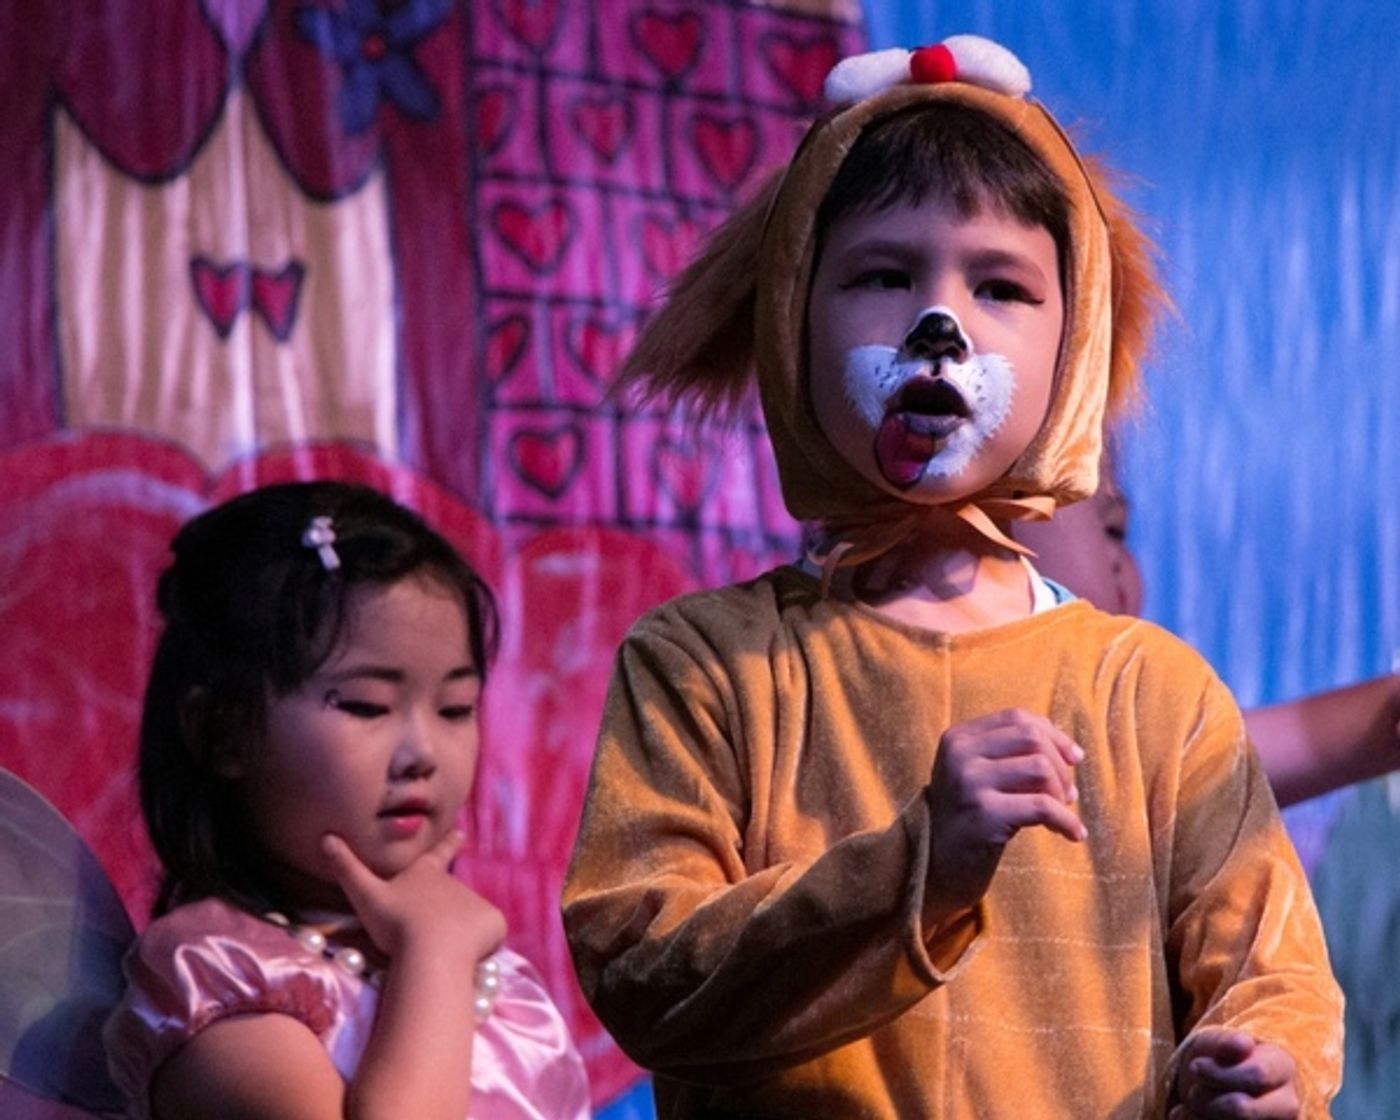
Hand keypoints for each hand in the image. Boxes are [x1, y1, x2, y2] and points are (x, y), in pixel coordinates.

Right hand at [321, 829, 505, 963]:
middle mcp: (454, 884)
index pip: (438, 854)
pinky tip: (463, 958)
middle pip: (452, 899)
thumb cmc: (395, 924)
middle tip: (432, 933)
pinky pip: (489, 938)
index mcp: (426, 875)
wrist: (431, 950)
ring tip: (440, 953)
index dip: (449, 843)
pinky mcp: (494, 923)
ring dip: (459, 934)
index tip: (461, 833)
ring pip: (469, 922)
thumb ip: (345, 868)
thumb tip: (325, 837)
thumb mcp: (364, 895)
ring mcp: (476, 902)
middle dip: (447, 913)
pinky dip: (480, 947)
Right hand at [925, 708, 1084, 915]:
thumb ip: (1010, 754)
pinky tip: (1073, 834)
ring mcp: (969, 783)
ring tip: (1061, 812)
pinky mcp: (984, 814)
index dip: (1053, 734)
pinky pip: (1042, 807)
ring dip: (1062, 792)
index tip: (1073, 757)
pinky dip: (1067, 821)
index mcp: (958, 738)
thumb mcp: (977, 774)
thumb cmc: (966, 818)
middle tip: (1068, 793)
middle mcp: (960, 754)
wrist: (934, 864)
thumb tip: (1070, 750)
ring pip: (1040, 768)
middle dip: (1061, 765)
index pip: (1016, 717)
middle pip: (1032, 738)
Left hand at [1170, 1029, 1298, 1118]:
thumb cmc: (1221, 1059)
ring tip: (1189, 1107)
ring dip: (1199, 1118)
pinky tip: (1185, 1118)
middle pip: (1242, 1109)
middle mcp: (1288, 1104)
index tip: (1195, 1066)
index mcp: (1282, 1067)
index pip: (1257, 1075)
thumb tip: (1243, 1044)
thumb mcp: (1218, 1043)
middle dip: (1206, 1100)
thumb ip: (1227, 1043)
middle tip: (1192, 1092)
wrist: (1219, 1086)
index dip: (1220, 1073)